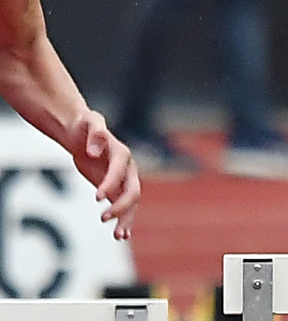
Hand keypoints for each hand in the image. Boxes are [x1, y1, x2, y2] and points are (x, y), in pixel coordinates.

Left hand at [65, 110, 139, 239]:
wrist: (82, 133)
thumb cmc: (85, 126)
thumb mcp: (89, 122)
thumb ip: (94, 133)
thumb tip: (92, 151)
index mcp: (121, 153)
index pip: (119, 171)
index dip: (110, 183)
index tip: (97, 198)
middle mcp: (127, 168)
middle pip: (132, 190)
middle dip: (121, 206)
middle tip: (103, 218)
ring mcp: (124, 180)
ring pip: (131, 202)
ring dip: (126, 218)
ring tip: (118, 236)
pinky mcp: (116, 188)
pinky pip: (123, 207)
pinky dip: (123, 220)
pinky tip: (119, 235)